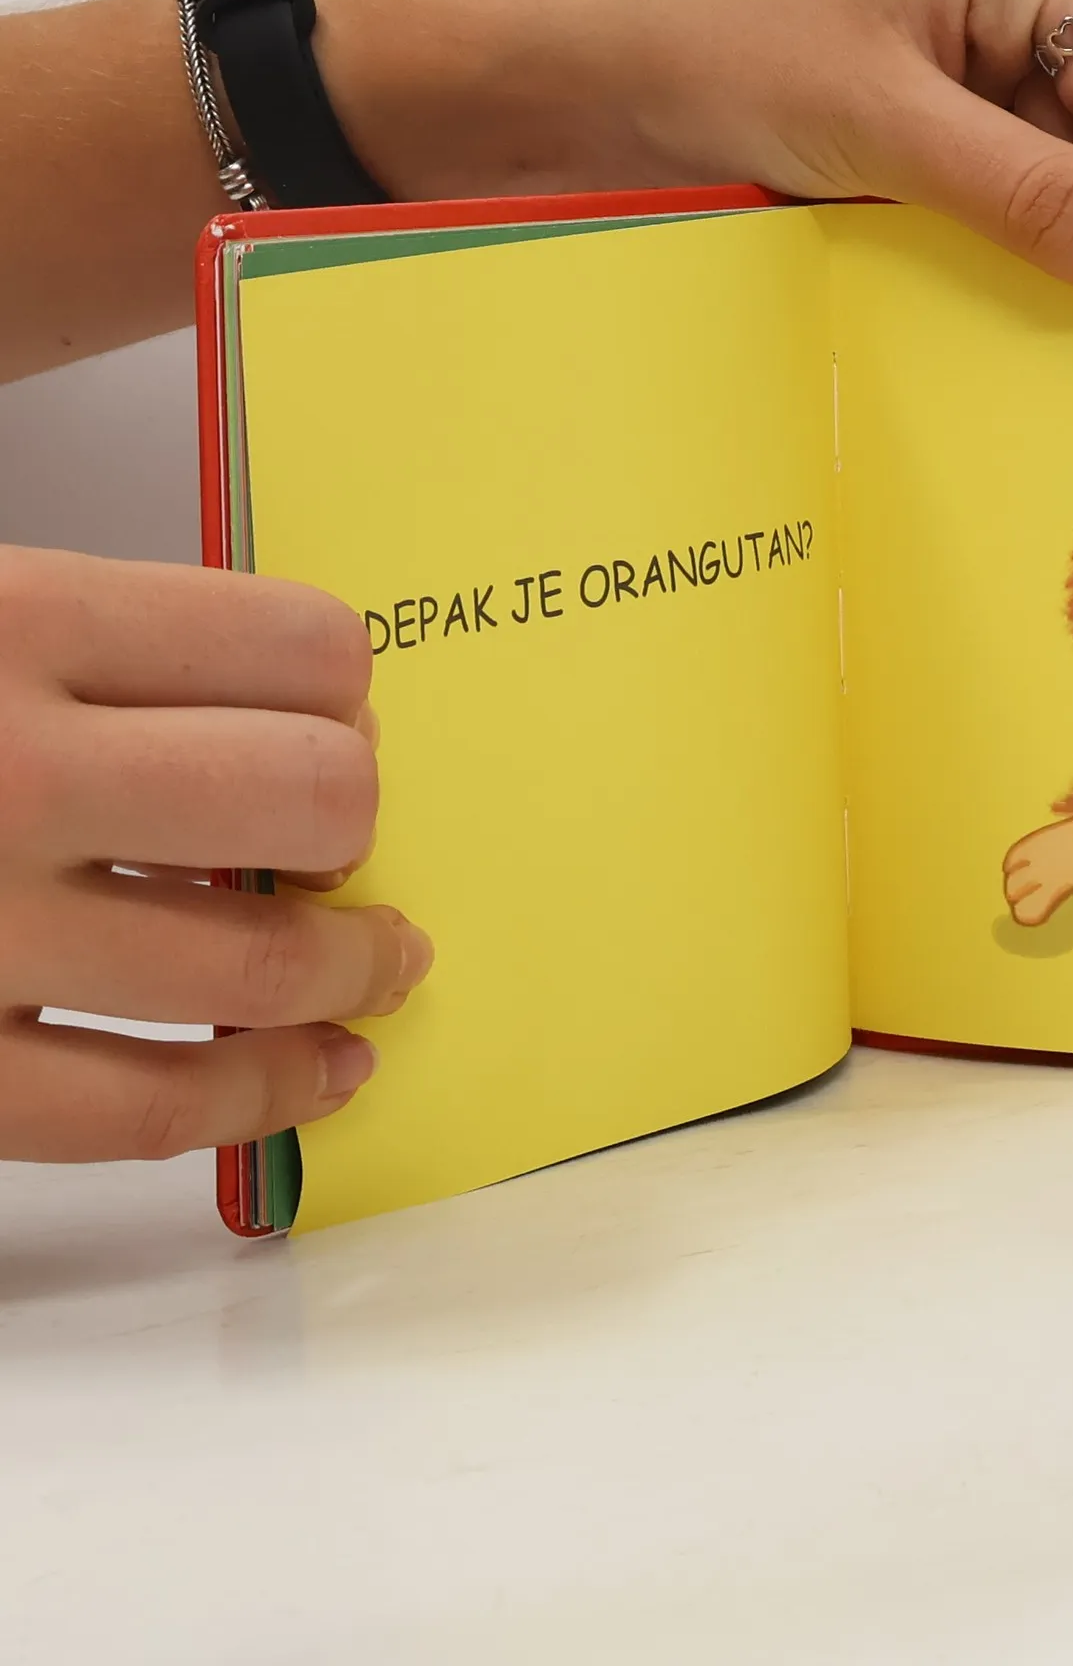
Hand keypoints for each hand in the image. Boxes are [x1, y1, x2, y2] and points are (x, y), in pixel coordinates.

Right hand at [0, 548, 431, 1162]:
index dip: (346, 692)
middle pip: (314, 796)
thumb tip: (237, 638)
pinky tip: (312, 1072)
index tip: (341, 721)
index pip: (299, 646)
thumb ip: (92, 635)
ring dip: (352, 970)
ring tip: (379, 966)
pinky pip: (145, 1108)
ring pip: (258, 963)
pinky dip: (258, 1094)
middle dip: (354, 826)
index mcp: (20, 621)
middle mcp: (12, 770)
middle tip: (346, 843)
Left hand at [310, 0, 1072, 313]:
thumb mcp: (888, 126)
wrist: (548, 62)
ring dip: (1030, 259)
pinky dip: (973, 257)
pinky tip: (966, 318)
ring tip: (1035, 352)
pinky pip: (975, 198)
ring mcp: (946, 54)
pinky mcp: (896, 116)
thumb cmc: (700, 37)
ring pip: (1041, 181)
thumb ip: (1039, 197)